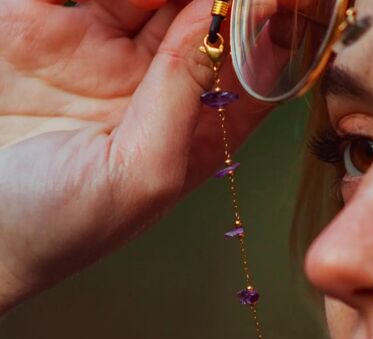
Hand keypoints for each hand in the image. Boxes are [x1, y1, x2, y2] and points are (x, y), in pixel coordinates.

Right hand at [0, 0, 269, 312]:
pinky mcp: (41, 25)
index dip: (275, 35)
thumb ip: (180, 101)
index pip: (246, 77)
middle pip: (206, 20)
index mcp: (184, 137)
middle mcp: (148, 91)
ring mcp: (96, 53)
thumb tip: (215, 26)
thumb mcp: (136, 178)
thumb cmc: (56, 229)